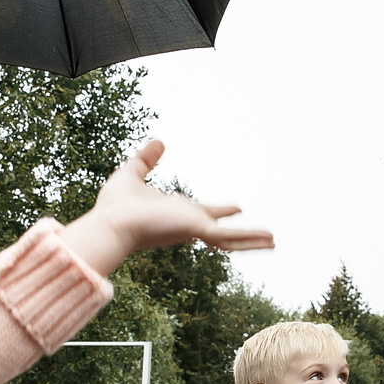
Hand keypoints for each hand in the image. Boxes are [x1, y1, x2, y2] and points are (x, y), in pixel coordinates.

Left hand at [59, 139, 271, 276]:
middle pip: (222, 230)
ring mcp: (194, 229)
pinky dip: (252, 239)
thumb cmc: (114, 205)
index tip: (236, 209)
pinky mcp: (197, 231)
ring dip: (253, 239)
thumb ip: (146, 159)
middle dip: (242, 234)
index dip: (221, 211)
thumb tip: (159, 142)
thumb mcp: (131, 173)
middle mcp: (188, 224)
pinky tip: (270, 240)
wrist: (110, 222)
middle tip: (263, 236)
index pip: (203, 212)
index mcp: (176, 213)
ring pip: (231, 238)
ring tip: (274, 241)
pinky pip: (230, 237)